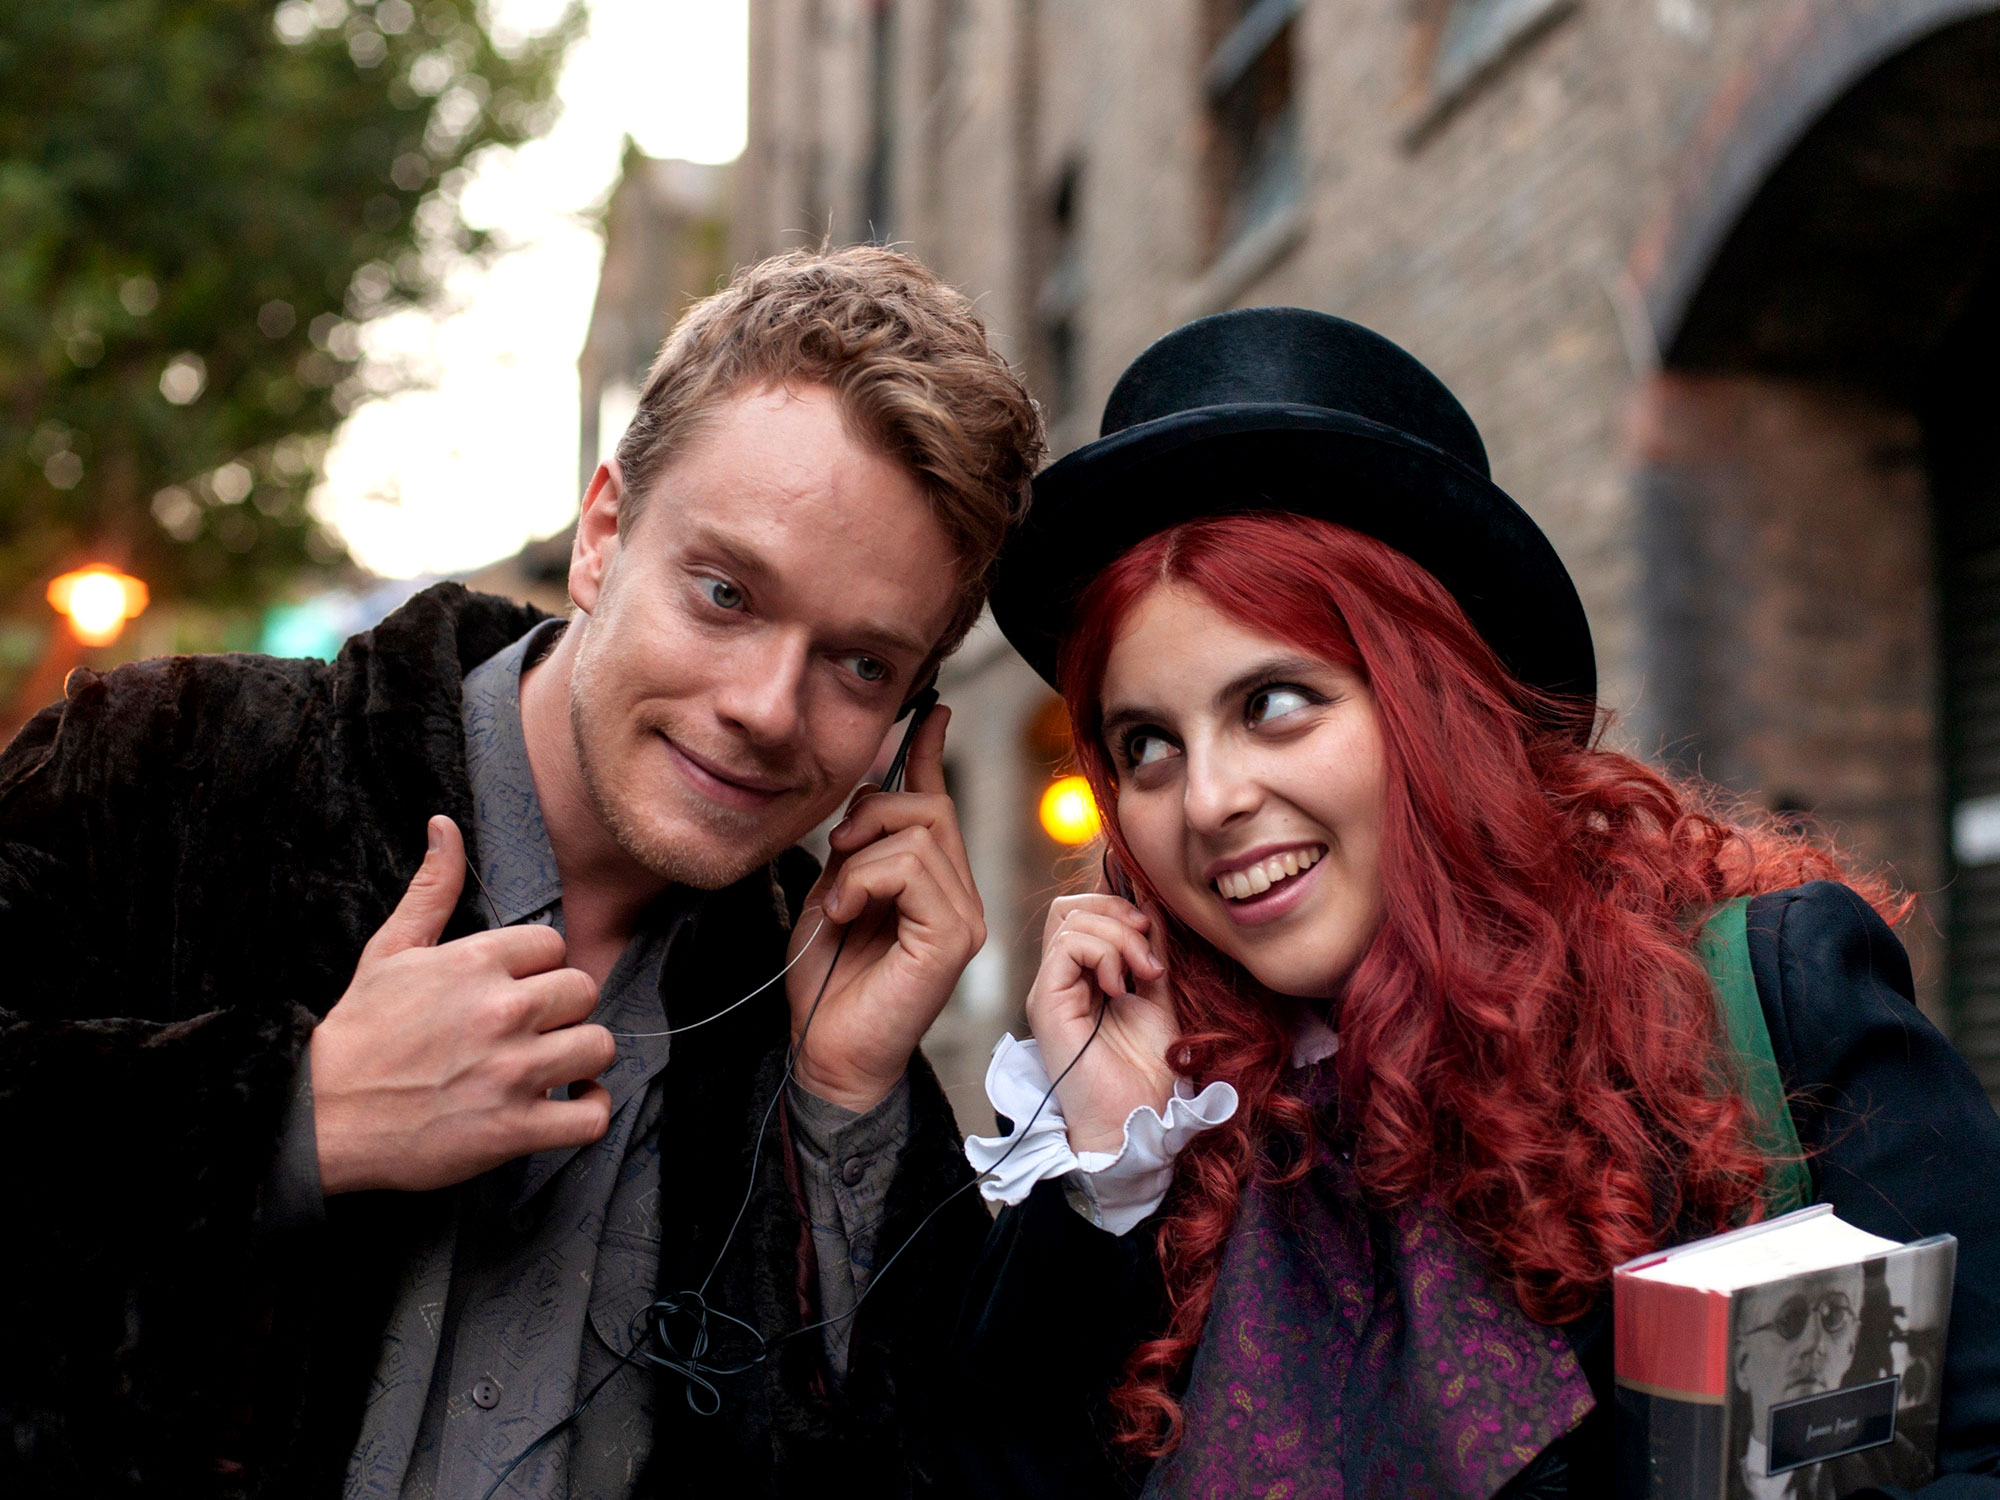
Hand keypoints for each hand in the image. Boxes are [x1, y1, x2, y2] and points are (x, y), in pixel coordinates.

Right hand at [309, 816, 615, 1193]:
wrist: (320, 1117)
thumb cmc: (358, 1033)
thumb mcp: (389, 951)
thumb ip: (431, 890)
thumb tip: (444, 825)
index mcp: (475, 963)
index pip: (553, 945)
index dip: (537, 969)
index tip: (513, 990)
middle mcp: (501, 1012)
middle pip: (583, 991)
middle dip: (561, 1010)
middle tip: (531, 1029)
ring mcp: (512, 1072)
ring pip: (598, 1046)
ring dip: (580, 1058)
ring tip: (552, 1066)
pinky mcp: (515, 1129)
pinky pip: (591, 1117)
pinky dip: (589, 1112)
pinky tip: (569, 1105)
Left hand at [785, 707, 984, 1112]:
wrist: (825, 1052)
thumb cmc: (827, 982)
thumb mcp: (834, 893)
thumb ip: (857, 848)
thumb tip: (868, 795)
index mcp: (933, 884)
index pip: (937, 802)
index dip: (929, 751)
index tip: (929, 709)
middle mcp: (961, 896)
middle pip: (929, 807)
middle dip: (871, 813)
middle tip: (836, 854)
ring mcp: (965, 917)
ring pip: (919, 833)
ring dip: (860, 858)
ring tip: (840, 901)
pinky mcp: (955, 938)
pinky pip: (913, 869)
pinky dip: (866, 881)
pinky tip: (848, 914)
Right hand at [1024, 892, 1179, 1154]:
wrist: (1137, 1118)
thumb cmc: (1146, 1072)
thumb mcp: (1157, 998)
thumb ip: (1150, 954)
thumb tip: (1150, 905)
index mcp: (1082, 978)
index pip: (1080, 913)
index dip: (1115, 906)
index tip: (1152, 932)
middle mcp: (1059, 981)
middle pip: (1069, 908)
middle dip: (1117, 912)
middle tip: (1148, 947)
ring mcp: (1050, 991)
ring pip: (1070, 922)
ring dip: (1119, 937)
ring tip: (1143, 974)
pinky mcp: (1047, 1003)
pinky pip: (1068, 947)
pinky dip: (1105, 954)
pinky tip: (1121, 988)